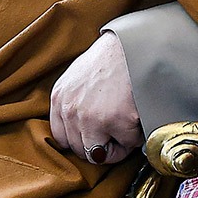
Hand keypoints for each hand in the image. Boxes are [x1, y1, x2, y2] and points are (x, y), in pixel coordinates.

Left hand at [49, 31, 144, 163]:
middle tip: (116, 127)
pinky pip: (128, 145)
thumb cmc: (112, 57)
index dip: (83, 139)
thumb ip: (73, 103)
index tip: (97, 134)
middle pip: (81, 150)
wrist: (135, 42)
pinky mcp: (118, 121)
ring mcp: (93, 118)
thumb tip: (81, 133)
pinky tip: (138, 115)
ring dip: (117, 143)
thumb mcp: (79, 76)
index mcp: (59, 97)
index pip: (62, 140)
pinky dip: (137, 135)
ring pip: (101, 154)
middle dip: (101, 143)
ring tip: (127, 123)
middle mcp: (71, 110)